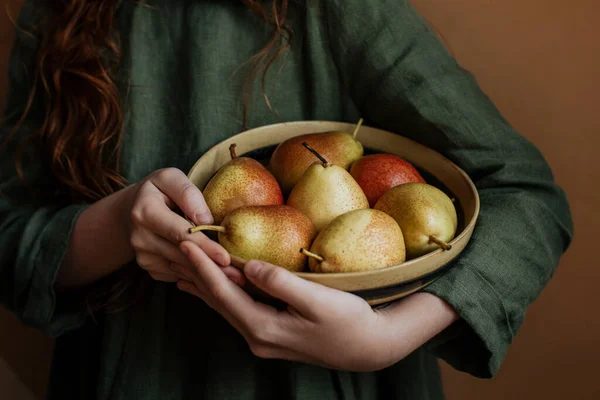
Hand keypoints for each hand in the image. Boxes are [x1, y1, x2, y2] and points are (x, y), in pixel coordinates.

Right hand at [128, 168, 239, 283]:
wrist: (131, 210)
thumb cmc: (158, 190)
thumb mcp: (170, 178)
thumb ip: (188, 193)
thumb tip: (206, 219)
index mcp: (145, 212)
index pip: (180, 233)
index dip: (204, 246)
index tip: (226, 257)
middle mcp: (140, 239)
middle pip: (183, 255)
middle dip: (212, 265)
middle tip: (239, 276)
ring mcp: (143, 257)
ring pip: (182, 269)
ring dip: (207, 274)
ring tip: (234, 279)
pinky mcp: (150, 268)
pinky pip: (178, 275)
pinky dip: (196, 275)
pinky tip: (214, 274)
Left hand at [172, 240, 402, 371]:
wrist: (370, 347)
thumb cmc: (349, 321)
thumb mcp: (318, 300)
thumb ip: (281, 283)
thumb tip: (248, 266)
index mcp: (263, 329)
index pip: (223, 293)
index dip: (203, 266)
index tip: (186, 243)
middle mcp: (257, 337)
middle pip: (218, 301)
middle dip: (197, 273)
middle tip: (179, 246)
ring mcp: (264, 338)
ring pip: (226, 306)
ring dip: (207, 283)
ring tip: (186, 264)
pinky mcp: (273, 333)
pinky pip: (239, 308)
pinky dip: (224, 291)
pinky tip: (219, 283)